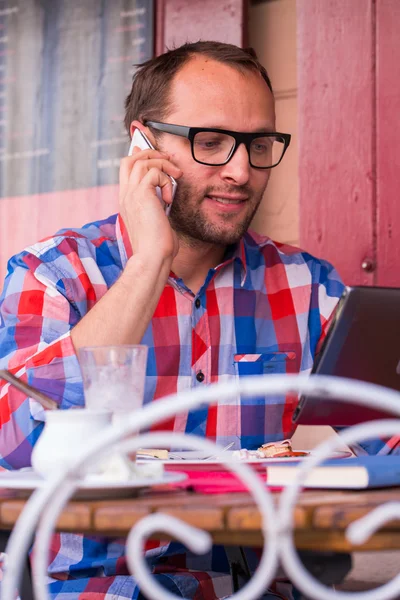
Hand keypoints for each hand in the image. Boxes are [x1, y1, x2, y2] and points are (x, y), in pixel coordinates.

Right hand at [119, 147, 181, 262]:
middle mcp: (125, 195)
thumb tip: (165, 194)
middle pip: (130, 160)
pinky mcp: (142, 194)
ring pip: (142, 161)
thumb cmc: (157, 245)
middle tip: (167, 159)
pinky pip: (154, 172)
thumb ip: (157, 204)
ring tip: (175, 176)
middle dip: (149, 153)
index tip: (154, 156)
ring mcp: (131, 194)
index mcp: (126, 201)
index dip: (139, 158)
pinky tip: (168, 198)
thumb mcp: (155, 220)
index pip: (126, 170)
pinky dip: (166, 180)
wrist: (152, 256)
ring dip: (162, 164)